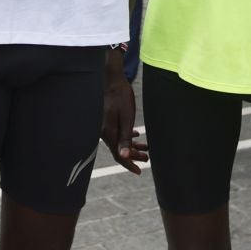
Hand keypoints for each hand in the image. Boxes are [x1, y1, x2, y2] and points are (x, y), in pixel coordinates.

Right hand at [100, 53, 147, 174]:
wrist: (111, 78)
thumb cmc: (120, 95)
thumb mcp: (126, 117)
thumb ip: (125, 138)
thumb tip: (123, 158)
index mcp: (108, 132)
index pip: (118, 155)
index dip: (129, 164)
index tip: (139, 171)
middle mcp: (103, 131)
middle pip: (118, 149)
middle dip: (133, 155)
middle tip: (147, 158)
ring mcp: (104, 125)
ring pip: (118, 141)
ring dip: (131, 146)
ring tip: (145, 148)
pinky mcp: (106, 119)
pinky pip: (116, 132)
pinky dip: (126, 136)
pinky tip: (135, 134)